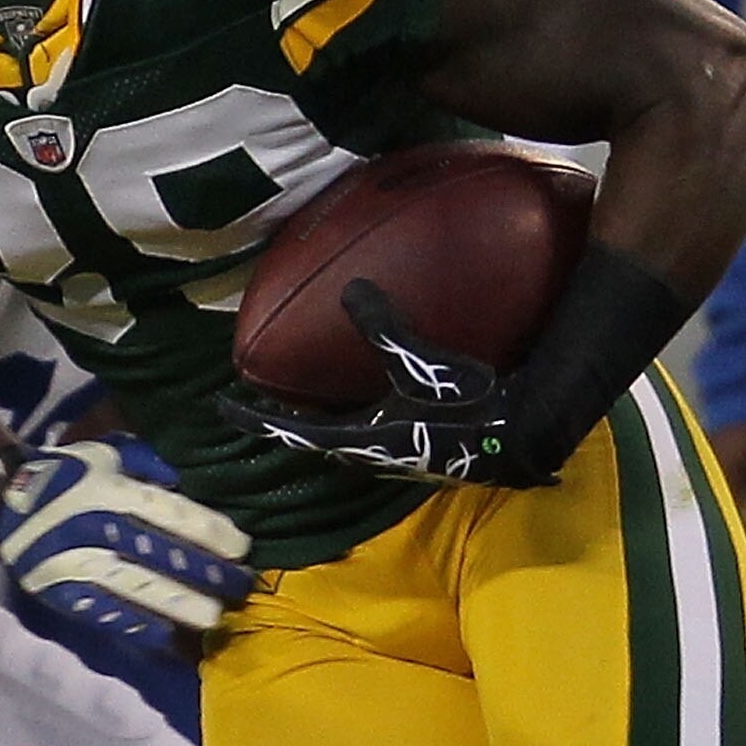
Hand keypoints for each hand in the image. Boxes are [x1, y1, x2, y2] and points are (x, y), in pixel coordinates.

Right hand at [0, 438, 254, 652]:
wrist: (5, 503)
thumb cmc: (68, 475)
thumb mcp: (106, 453)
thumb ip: (147, 461)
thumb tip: (186, 480)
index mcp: (108, 489)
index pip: (168, 512)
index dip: (208, 531)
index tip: (241, 547)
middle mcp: (93, 527)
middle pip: (158, 553)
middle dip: (204, 572)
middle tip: (241, 586)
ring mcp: (76, 564)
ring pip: (134, 588)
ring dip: (177, 605)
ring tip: (213, 618)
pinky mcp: (61, 593)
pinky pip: (104, 612)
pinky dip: (136, 625)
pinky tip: (167, 636)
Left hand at [218, 283, 552, 489]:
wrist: (521, 436)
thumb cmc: (468, 405)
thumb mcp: (420, 361)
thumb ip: (382, 327)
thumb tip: (352, 290)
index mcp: (360, 439)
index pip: (293, 430)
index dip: (256, 417)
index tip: (224, 406)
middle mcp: (370, 453)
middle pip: (314, 439)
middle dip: (285, 421)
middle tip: (259, 399)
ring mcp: (395, 455)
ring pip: (343, 438)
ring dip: (320, 421)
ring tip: (303, 397)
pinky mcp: (418, 449)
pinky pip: (371, 430)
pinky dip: (354, 413)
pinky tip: (365, 396)